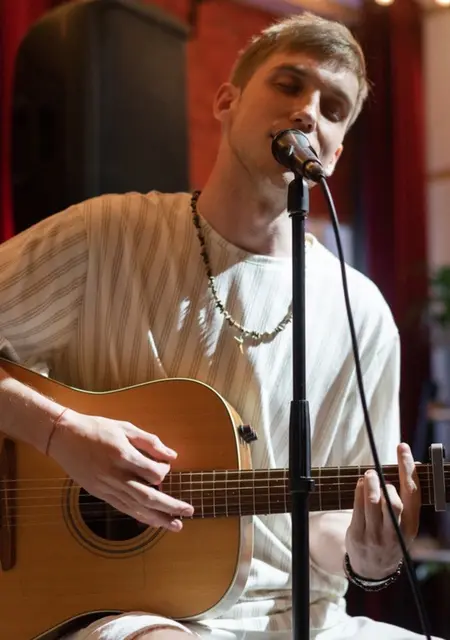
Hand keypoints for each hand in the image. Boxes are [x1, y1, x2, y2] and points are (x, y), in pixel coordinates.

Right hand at [47, 408, 193, 530]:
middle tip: (189, 511)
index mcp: (122, 455)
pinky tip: (153, 521)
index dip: (163, 471)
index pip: (152, 471)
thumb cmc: (97, 429)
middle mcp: (115, 475)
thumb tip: (171, 455)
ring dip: (158, 518)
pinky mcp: (101, 494)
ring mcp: (107, 487)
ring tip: (176, 525)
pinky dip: (140, 516)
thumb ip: (149, 441)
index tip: (165, 466)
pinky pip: (123, 508)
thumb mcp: (125, 427)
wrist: (65, 437)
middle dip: (170, 506)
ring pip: (136, 507)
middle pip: (147, 496)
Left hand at [345, 442, 420, 578]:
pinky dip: (358, 491)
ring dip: (370, 484)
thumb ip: (407, 497)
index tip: (403, 448)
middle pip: (394, 503)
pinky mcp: (358, 536)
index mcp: (411, 525)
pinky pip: (357, 509)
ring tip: (369, 475)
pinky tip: (360, 484)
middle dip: (385, 483)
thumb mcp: (405, 522)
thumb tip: (413, 464)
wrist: (374, 568)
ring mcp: (377, 536)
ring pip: (373, 504)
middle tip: (377, 473)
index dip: (408, 468)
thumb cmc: (391, 535)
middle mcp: (396, 532)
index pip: (413, 493)